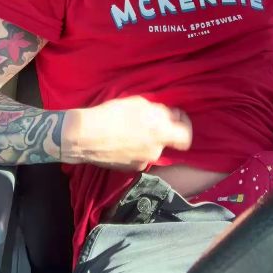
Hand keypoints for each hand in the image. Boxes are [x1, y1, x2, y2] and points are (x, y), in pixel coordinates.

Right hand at [61, 95, 191, 168]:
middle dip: (160, 130)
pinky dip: (134, 148)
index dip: (184, 125)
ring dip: (146, 139)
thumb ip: (160, 111)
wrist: (86, 136)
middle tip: (146, 119)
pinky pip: (138, 155)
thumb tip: (172, 116)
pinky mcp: (129, 168)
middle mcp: (155, 151)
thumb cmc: (113, 114)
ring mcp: (142, 162)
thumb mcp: (140, 103)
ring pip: (151, 148)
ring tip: (129, 129)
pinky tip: (120, 140)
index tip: (177, 117)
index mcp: (161, 134)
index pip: (186, 137)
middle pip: (166, 140)